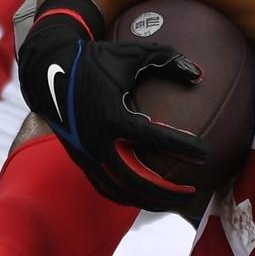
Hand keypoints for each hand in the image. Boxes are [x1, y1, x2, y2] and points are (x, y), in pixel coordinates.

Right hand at [16, 0, 208, 210]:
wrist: (48, 70)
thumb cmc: (95, 59)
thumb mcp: (132, 53)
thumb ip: (167, 59)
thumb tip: (199, 75)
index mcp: (111, 114)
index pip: (154, 138)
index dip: (182, 147)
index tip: (206, 154)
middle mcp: (97, 140)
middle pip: (137, 180)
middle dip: (167, 192)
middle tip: (192, 192)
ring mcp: (86, 154)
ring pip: (120, 191)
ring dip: (148, 201)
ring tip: (173, 202)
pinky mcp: (80, 159)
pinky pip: (106, 187)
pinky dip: (128, 196)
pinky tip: (146, 197)